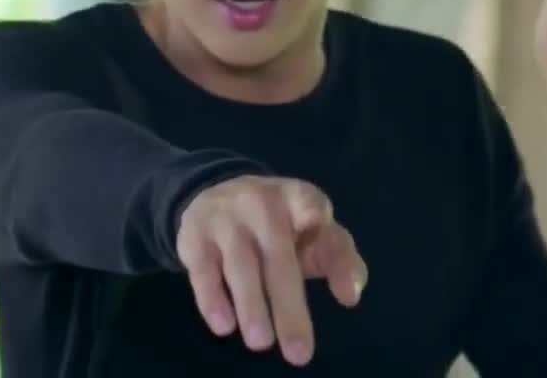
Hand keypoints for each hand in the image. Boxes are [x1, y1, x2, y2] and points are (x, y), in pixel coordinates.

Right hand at [175, 175, 367, 365]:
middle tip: (300, 354)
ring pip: (241, 266)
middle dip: (289, 308)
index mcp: (298, 199)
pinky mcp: (195, 237)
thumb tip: (351, 295)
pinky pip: (203, 270)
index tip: (340, 278)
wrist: (215, 192)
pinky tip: (224, 325)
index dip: (326, 239)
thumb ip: (339, 257)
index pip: (314, 211)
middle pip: (279, 259)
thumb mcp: (312, 229)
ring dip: (251, 305)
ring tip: (261, 343)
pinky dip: (212, 298)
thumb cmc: (279, 225)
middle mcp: (262, 204)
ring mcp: (226, 219)